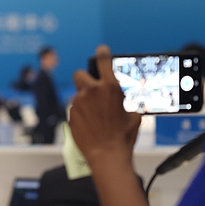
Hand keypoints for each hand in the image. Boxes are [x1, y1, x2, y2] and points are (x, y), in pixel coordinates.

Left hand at [70, 44, 141, 170]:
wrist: (107, 155)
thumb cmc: (123, 136)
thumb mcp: (134, 115)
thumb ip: (124, 102)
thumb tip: (122, 101)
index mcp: (110, 87)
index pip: (103, 60)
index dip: (102, 53)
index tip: (101, 50)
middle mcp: (91, 91)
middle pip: (80, 74)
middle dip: (85, 80)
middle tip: (92, 91)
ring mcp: (78, 103)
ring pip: (78, 95)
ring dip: (84, 101)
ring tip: (95, 117)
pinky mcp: (70, 115)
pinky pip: (75, 110)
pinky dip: (81, 114)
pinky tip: (90, 126)